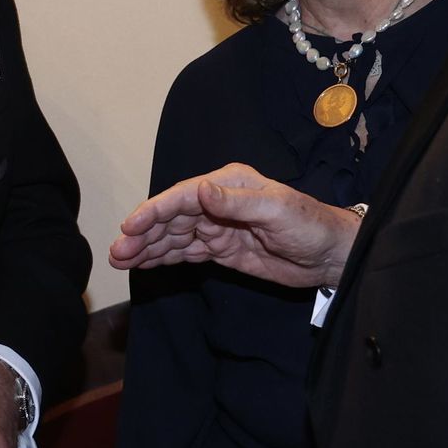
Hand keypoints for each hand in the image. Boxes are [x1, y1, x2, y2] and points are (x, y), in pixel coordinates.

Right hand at [108, 162, 361, 288]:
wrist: (330, 255)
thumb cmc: (309, 225)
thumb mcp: (275, 210)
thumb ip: (236, 202)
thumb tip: (199, 190)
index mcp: (228, 184)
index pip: (183, 196)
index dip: (154, 211)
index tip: (130, 227)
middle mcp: (218, 202)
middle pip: (171, 217)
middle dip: (143, 233)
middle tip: (117, 253)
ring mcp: (218, 227)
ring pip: (173, 236)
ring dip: (147, 247)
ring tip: (120, 260)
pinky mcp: (222, 249)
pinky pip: (186, 252)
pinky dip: (163, 257)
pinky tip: (144, 263)